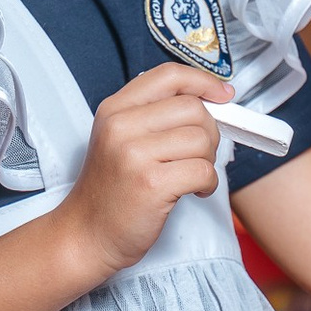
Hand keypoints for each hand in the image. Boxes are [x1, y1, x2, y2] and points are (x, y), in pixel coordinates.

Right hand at [59, 62, 231, 272]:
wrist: (86, 235)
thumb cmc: (112, 190)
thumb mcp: (120, 139)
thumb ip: (156, 115)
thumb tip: (210, 99)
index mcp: (115, 109)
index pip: (169, 75)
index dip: (204, 82)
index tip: (223, 94)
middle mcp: (121, 126)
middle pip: (193, 108)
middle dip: (209, 132)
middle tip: (198, 154)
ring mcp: (134, 154)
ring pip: (202, 139)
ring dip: (208, 160)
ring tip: (191, 175)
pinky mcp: (151, 183)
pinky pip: (203, 170)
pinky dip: (208, 183)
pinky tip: (194, 191)